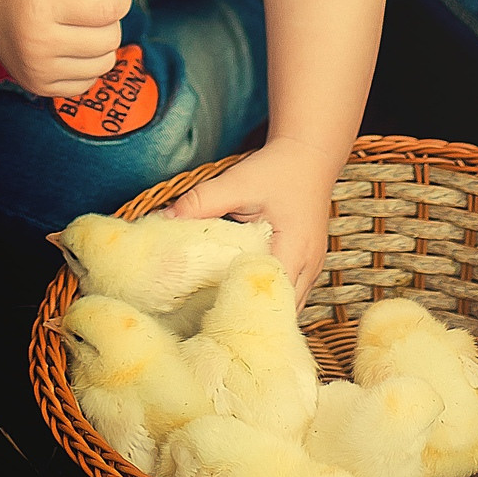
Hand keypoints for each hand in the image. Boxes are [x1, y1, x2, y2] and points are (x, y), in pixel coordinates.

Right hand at [0, 0, 131, 97]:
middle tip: (92, 3)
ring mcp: (38, 69)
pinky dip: (88, 62)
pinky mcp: (40, 86)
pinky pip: (88, 82)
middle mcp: (37, 43)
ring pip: (104, 63)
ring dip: (102, 41)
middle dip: (110, 17)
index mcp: (41, 4)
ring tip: (82, 22)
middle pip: (110, 38)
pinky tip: (71, 43)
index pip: (109, 9)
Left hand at [167, 136, 338, 302]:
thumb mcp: (238, 182)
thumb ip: (202, 201)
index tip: (209, 313)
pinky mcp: (309, 265)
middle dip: (249, 315)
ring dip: (261, 309)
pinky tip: (244, 294)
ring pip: (288, 307)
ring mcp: (312, 269)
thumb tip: (164, 219)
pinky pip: (291, 295)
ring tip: (225, 313)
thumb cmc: (277, 168)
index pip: (267, 294)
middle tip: (212, 321)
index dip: (240, 305)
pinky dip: (269, 298)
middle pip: (280, 310)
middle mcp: (309, 266)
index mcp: (294, 249)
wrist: (310, 155)